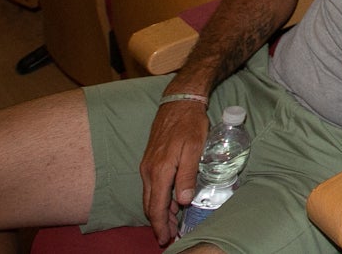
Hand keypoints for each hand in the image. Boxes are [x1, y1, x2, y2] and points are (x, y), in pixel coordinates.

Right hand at [138, 99, 209, 244]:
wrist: (179, 102)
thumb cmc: (190, 124)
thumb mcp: (194, 148)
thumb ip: (188, 175)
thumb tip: (183, 200)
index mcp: (160, 170)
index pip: (157, 206)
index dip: (161, 225)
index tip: (166, 238)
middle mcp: (149, 171)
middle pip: (150, 205)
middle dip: (159, 223)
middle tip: (169, 237)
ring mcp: (147, 166)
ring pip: (150, 196)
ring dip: (159, 212)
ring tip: (170, 224)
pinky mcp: (150, 160)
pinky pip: (151, 186)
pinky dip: (158, 198)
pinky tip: (168, 202)